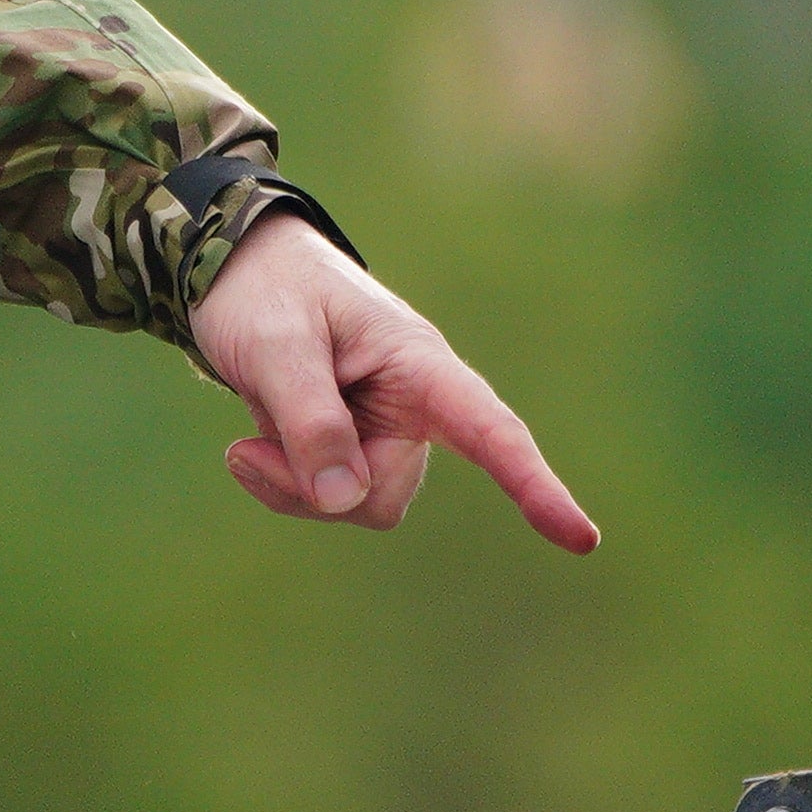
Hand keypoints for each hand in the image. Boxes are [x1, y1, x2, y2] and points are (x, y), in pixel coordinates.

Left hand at [187, 217, 598, 552]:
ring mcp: (382, 431)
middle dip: (314, 487)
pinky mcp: (350, 449)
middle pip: (386, 492)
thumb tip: (346, 500)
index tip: (582, 538)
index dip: (535, 486)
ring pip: (354, 504)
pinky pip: (326, 501)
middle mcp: (413, 404)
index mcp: (419, 363)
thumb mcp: (276, 345)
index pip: (491, 430)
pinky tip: (248, 448)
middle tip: (247, 448)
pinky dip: (282, 487)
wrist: (229, 273)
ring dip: (292, 487)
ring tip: (247, 440)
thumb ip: (310, 419)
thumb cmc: (263, 290)